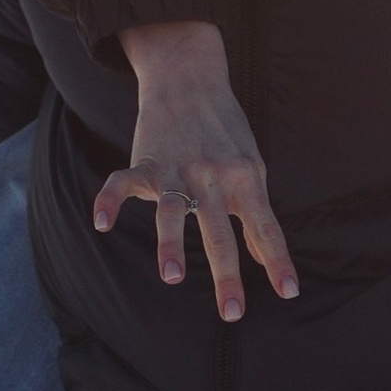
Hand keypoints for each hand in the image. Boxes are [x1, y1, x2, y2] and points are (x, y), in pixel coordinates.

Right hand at [94, 20, 297, 321]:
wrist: (190, 78)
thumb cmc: (226, 131)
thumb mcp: (252, 168)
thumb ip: (255, 213)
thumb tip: (264, 258)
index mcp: (244, 179)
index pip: (266, 227)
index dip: (278, 261)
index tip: (289, 292)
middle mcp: (212, 176)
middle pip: (220, 230)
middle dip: (227, 273)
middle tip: (232, 312)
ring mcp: (176, 169)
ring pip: (172, 210)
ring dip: (170, 244)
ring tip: (172, 278)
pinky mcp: (145, 162)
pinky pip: (122, 183)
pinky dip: (109, 201)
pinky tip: (101, 223)